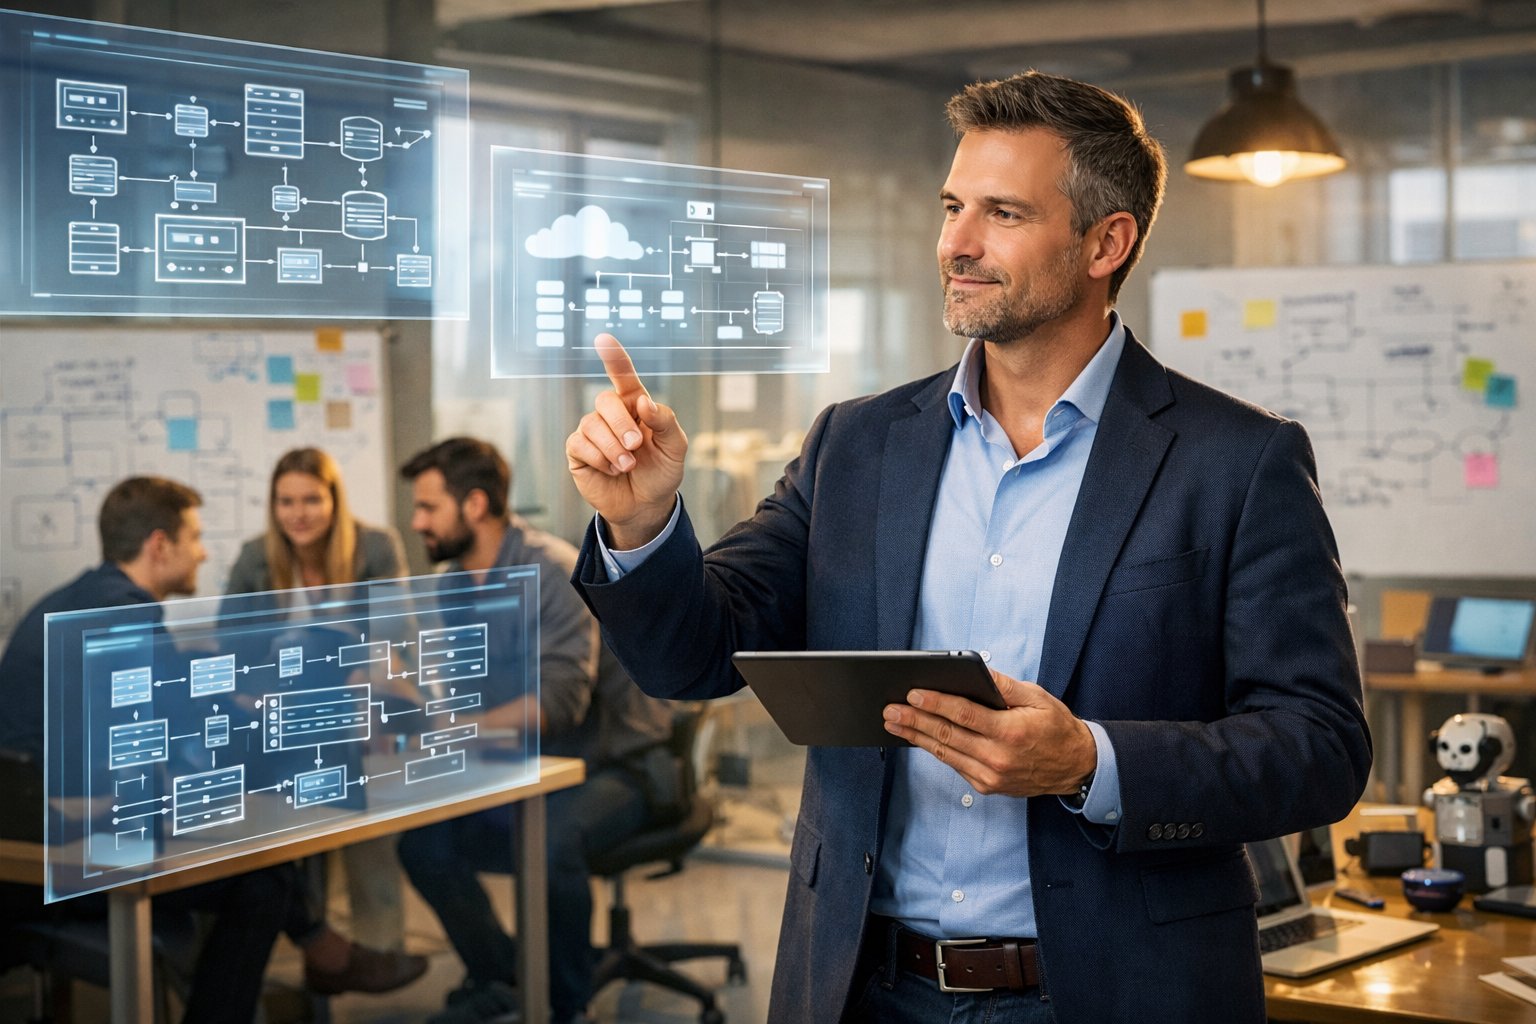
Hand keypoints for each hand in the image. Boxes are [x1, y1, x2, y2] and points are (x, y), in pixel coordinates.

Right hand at [565, 334, 688, 548]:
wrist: (647, 505)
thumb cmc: (661, 472)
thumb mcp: (675, 447)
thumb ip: (665, 421)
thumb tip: (644, 402)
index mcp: (636, 405)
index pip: (624, 376)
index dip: (614, 357)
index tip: (603, 339)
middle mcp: (612, 414)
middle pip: (606, 400)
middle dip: (622, 424)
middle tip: (636, 446)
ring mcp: (593, 432)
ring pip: (591, 423)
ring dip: (612, 447)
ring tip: (627, 465)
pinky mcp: (578, 451)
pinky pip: (579, 444)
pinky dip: (599, 459)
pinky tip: (612, 470)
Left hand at [882, 670, 1096, 797]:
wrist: (1076, 767)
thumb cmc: (1057, 727)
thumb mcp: (1036, 698)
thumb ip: (1003, 686)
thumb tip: (975, 670)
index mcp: (1011, 732)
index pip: (963, 715)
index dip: (935, 703)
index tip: (913, 693)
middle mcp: (998, 758)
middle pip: (947, 736)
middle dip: (914, 720)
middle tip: (890, 709)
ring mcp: (991, 776)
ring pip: (945, 753)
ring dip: (916, 736)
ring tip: (894, 722)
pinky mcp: (987, 786)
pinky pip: (954, 765)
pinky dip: (934, 750)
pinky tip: (918, 737)